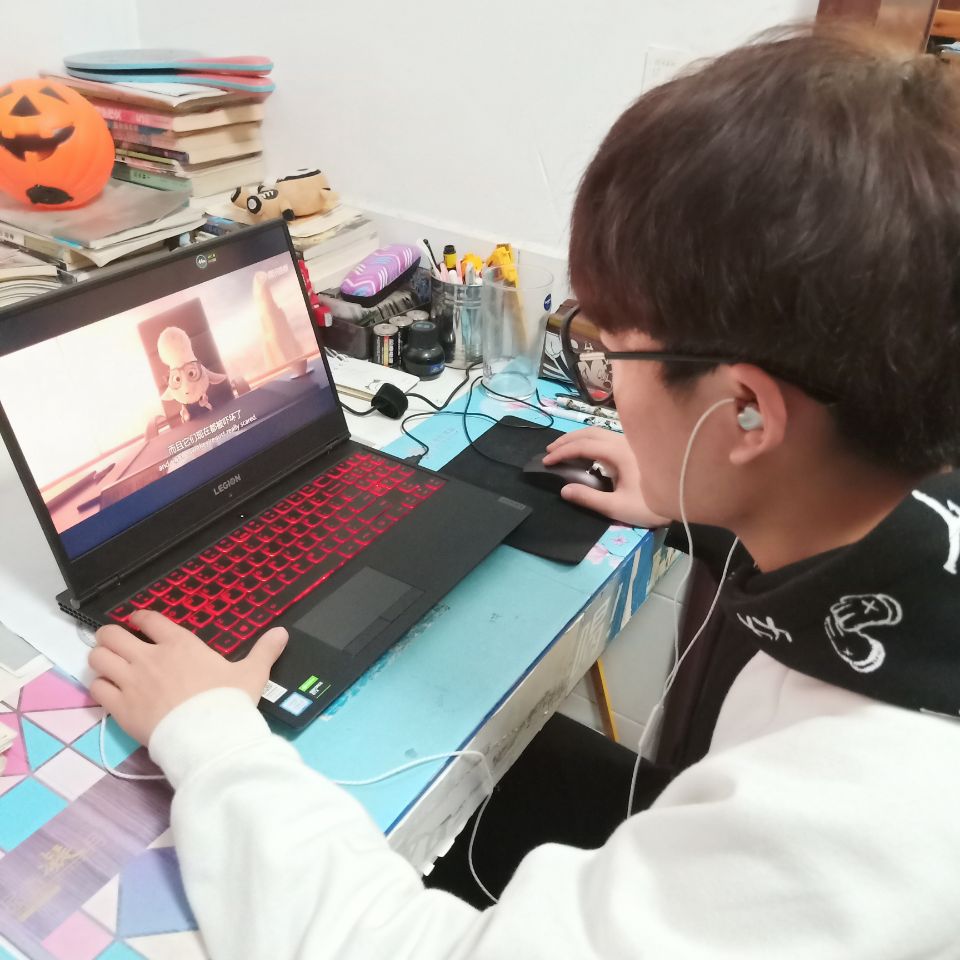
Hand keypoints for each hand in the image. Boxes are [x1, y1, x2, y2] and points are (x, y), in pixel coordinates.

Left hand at [88, 610, 287, 745]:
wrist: (208, 736)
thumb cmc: (228, 701)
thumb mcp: (252, 673)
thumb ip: (264, 650)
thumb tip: (282, 632)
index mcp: (180, 644)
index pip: (149, 619)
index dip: (140, 618)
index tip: (138, 623)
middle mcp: (150, 657)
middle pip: (112, 634)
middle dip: (109, 636)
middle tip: (115, 643)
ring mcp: (131, 681)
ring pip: (98, 658)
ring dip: (100, 659)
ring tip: (107, 664)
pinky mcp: (120, 707)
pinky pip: (96, 688)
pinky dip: (99, 687)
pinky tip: (108, 691)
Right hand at [542, 427, 670, 528]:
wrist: (683, 498)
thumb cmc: (651, 505)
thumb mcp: (618, 507)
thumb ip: (589, 498)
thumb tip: (564, 490)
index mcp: (618, 452)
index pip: (583, 445)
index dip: (562, 452)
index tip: (546, 462)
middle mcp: (623, 441)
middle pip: (589, 432)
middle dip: (566, 440)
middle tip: (549, 451)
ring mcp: (630, 443)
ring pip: (598, 432)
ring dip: (577, 438)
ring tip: (562, 449)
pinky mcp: (634, 448)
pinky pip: (606, 438)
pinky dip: (589, 441)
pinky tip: (585, 453)